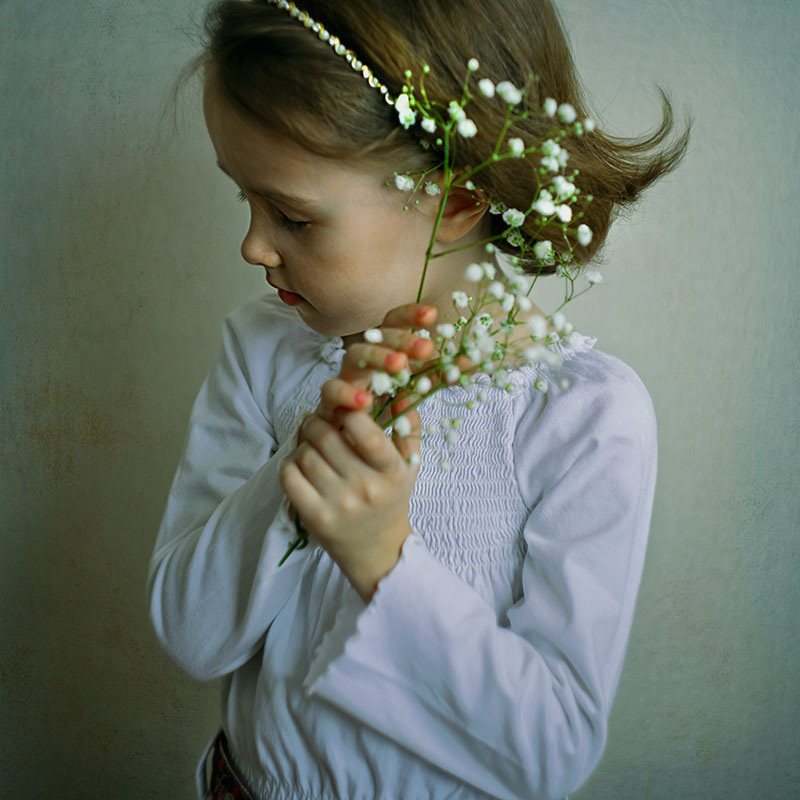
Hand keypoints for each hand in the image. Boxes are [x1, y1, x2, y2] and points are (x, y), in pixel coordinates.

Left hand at [279, 407, 421, 601]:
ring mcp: (338, 504)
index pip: (366, 431)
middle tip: (319, 423)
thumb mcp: (410, 463)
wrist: (378, 550)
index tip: (346, 412)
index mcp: (391, 472)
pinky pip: (289, 475)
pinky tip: (301, 465)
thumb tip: (401, 391)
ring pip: (305, 453)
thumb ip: (410, 424)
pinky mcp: (314, 517)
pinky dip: (290, 463)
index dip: (349, 412)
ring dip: (304, 443)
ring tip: (313, 446)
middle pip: (327, 437)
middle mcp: (366, 488)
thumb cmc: (392, 498)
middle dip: (318, 422)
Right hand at [297, 303, 437, 440]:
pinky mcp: (327, 403)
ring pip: (352, 356)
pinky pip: (331, 391)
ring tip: (400, 366)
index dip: (409, 315)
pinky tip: (365, 402)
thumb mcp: (414, 393)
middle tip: (426, 348)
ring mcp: (343, 379)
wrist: (349, 447)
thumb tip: (471, 360)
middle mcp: (361, 361)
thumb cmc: (380, 413)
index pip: (393, 324)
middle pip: (375, 336)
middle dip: (401, 338)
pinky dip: (347, 394)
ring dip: (376, 357)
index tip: (432, 314)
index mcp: (381, 353)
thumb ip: (438, 377)